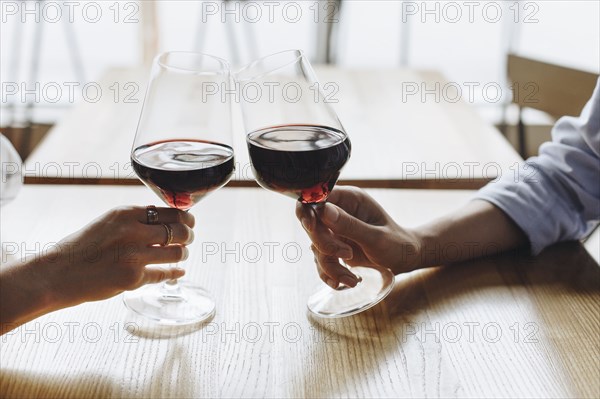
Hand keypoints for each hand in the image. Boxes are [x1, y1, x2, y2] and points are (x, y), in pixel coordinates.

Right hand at [36, 206, 194, 307]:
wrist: (59, 273)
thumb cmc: (83, 247)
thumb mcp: (108, 222)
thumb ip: (135, 220)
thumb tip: (168, 220)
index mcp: (125, 213)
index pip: (170, 211)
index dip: (185, 217)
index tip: (189, 221)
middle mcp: (132, 232)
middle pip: (179, 230)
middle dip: (188, 235)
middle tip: (188, 238)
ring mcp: (134, 256)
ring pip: (177, 252)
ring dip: (182, 254)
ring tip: (180, 254)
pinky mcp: (133, 278)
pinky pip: (164, 274)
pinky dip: (174, 273)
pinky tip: (177, 272)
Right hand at [296, 186, 420, 288]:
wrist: (405, 260)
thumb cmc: (397, 244)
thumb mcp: (376, 237)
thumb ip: (350, 225)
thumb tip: (323, 210)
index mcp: (349, 199)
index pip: (316, 198)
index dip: (308, 212)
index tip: (312, 228)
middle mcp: (338, 212)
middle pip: (311, 225)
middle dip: (325, 245)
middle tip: (347, 255)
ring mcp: (335, 230)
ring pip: (316, 247)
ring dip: (330, 266)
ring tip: (352, 278)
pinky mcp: (334, 247)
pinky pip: (321, 260)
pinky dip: (330, 274)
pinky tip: (345, 281)